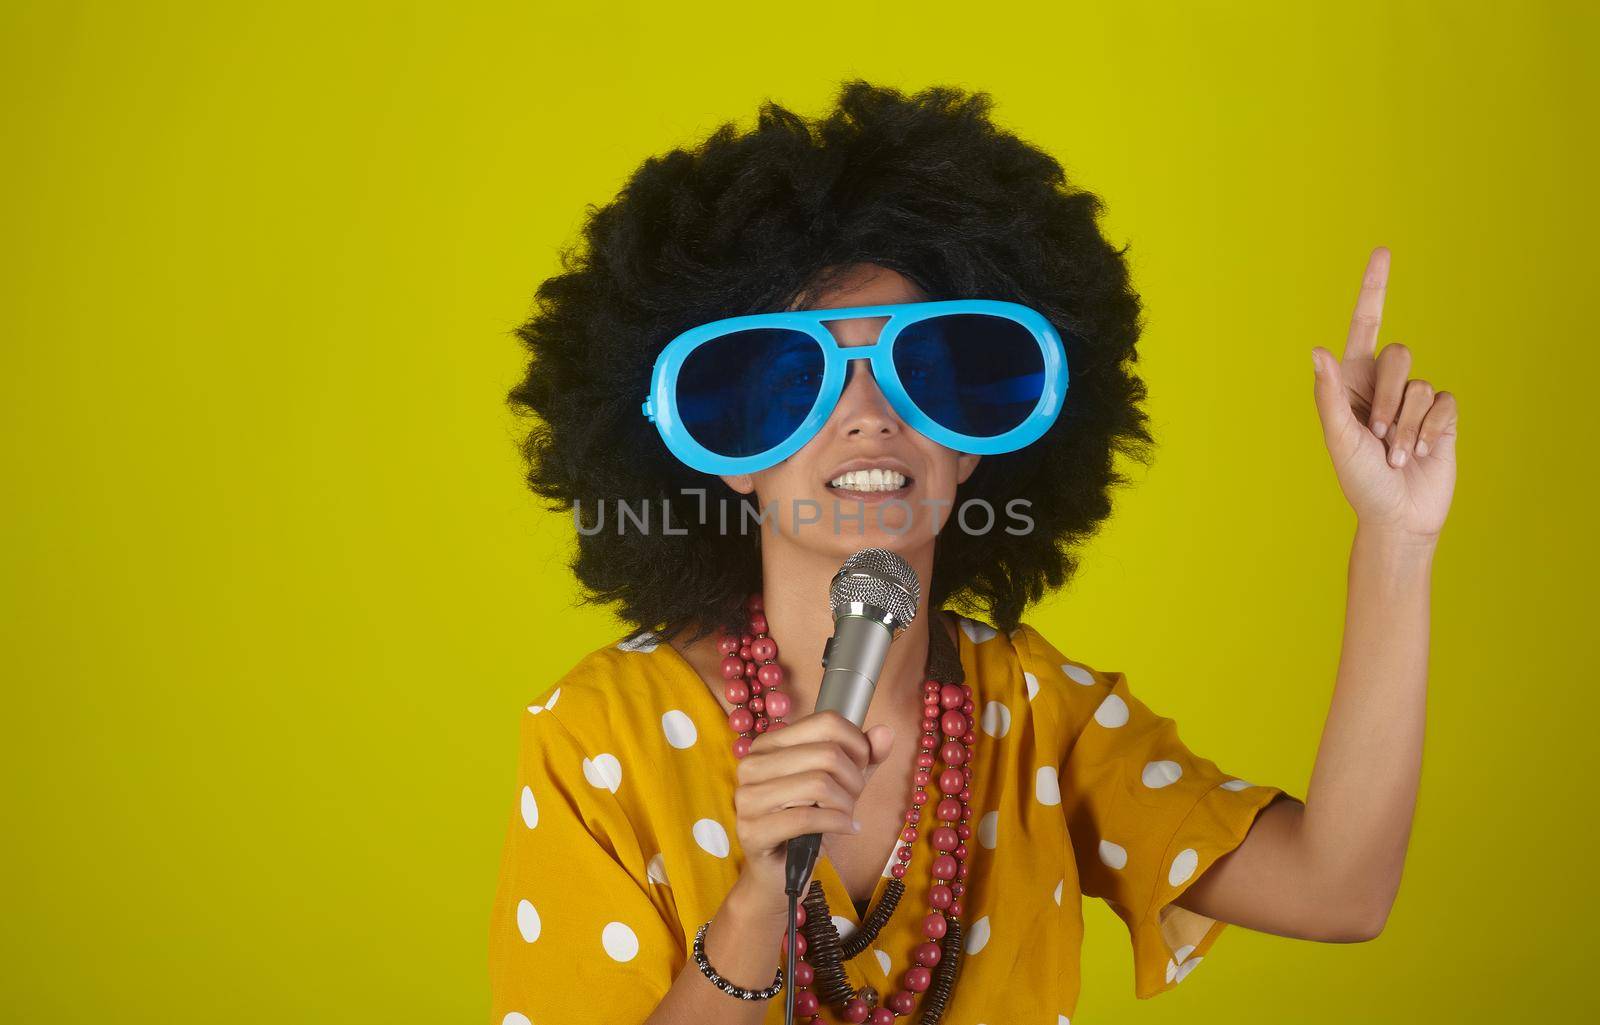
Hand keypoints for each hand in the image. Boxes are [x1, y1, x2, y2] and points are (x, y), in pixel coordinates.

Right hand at [727, 711, 894, 917]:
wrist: (780, 873)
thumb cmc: (809, 824)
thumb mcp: (841, 784)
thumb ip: (864, 758)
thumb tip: (885, 732)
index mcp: (769, 743)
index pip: (826, 722)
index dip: (857, 745)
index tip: (861, 768)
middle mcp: (752, 764)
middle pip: (826, 753)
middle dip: (853, 780)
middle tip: (853, 800)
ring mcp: (747, 797)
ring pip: (818, 784)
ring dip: (845, 804)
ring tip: (846, 816)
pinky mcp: (752, 830)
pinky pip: (807, 817)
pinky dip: (837, 823)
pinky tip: (846, 829)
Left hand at [1311, 247, 1459, 543]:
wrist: (1397, 516)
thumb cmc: (1359, 481)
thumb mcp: (1338, 438)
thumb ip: (1329, 395)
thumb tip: (1317, 351)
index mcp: (1352, 381)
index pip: (1365, 324)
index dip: (1374, 289)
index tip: (1383, 252)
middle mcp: (1383, 383)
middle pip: (1397, 355)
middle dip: (1386, 398)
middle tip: (1378, 436)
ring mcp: (1415, 398)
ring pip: (1418, 383)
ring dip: (1405, 424)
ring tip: (1397, 453)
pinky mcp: (1443, 415)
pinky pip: (1443, 402)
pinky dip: (1429, 430)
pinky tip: (1421, 453)